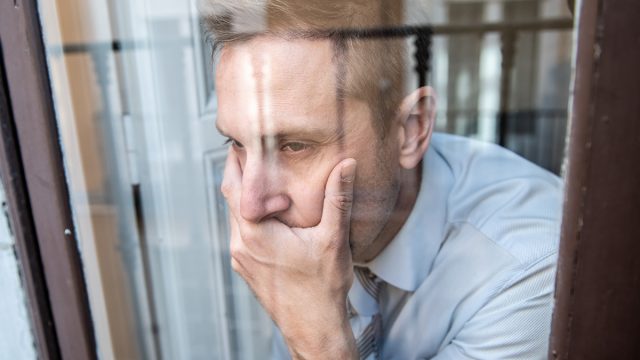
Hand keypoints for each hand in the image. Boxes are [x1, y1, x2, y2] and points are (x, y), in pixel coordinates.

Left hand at [221, 149, 358, 358]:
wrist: (314, 327)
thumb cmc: (322, 288)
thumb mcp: (333, 239)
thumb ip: (337, 199)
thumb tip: (345, 165)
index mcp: (256, 234)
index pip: (236, 186)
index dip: (237, 160)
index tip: (242, 140)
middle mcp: (240, 245)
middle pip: (230, 198)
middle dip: (238, 172)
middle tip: (247, 149)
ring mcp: (241, 258)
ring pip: (233, 215)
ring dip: (243, 195)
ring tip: (258, 175)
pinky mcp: (246, 267)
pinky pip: (239, 232)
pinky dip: (248, 214)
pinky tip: (266, 210)